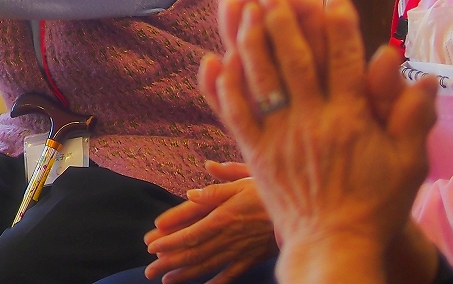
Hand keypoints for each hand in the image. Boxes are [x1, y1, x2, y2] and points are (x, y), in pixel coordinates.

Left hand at [144, 170, 277, 283]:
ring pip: (207, 264)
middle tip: (149, 270)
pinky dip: (215, 282)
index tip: (150, 244)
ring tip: (165, 280)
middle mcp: (228, 235)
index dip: (169, 239)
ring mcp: (240, 249)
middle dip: (168, 261)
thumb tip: (192, 192)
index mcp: (223, 215)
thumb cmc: (271, 190)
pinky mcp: (252, 257)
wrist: (304, 213)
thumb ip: (219, 184)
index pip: (190, 230)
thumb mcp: (245, 178)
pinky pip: (231, 274)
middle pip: (194, 252)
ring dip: (185, 274)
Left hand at [198, 0, 436, 283]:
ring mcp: (281, 136)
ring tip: (245, 9)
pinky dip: (224, 84)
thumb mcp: (409, 164)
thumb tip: (424, 77)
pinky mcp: (255, 152)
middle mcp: (314, 121)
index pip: (347, 60)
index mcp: (353, 119)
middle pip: (297, 59)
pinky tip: (217, 58)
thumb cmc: (375, 206)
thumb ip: (413, 118)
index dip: (341, 25)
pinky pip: (235, 113)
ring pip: (262, 78)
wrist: (334, 247)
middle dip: (285, 20)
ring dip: (252, 39)